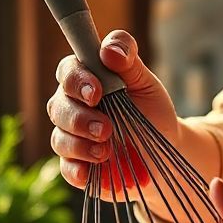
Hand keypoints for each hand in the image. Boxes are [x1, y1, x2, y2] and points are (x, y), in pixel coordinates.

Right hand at [46, 30, 179, 189]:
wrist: (165, 151)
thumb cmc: (152, 111)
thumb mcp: (146, 83)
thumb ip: (129, 61)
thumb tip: (109, 50)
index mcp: (85, 81)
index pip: (68, 72)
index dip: (77, 81)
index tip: (97, 92)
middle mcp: (72, 107)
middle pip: (57, 107)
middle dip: (79, 118)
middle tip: (106, 128)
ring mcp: (72, 138)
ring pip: (59, 139)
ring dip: (80, 145)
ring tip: (106, 151)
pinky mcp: (77, 166)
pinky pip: (66, 169)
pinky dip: (75, 170)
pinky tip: (88, 172)